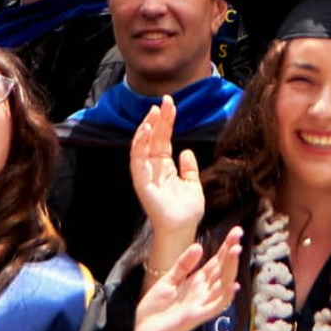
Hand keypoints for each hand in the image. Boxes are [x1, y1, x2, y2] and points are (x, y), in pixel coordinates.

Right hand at [130, 101, 204, 237]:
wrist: (184, 229)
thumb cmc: (187, 211)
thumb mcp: (193, 184)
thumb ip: (189, 168)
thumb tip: (186, 151)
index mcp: (165, 167)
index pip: (163, 139)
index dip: (166, 122)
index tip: (170, 104)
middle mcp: (153, 168)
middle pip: (154, 138)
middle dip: (158, 119)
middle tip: (164, 101)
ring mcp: (146, 174)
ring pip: (142, 146)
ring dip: (146, 128)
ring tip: (153, 112)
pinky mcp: (141, 182)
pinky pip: (137, 160)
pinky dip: (139, 144)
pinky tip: (146, 130)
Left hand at [132, 228, 246, 330]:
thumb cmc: (155, 309)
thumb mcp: (168, 280)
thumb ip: (184, 264)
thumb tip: (199, 246)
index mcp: (196, 282)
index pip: (216, 262)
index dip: (226, 247)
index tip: (236, 231)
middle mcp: (202, 292)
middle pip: (222, 269)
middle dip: (231, 252)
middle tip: (239, 233)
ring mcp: (201, 304)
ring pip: (222, 284)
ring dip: (231, 268)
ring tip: (237, 250)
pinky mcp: (196, 316)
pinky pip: (215, 306)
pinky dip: (225, 296)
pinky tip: (233, 285)